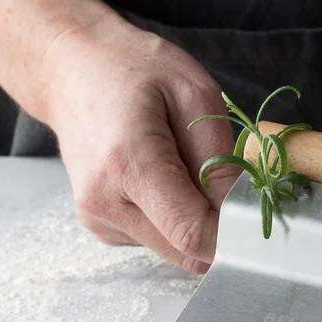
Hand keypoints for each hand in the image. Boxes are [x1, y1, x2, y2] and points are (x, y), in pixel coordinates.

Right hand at [43, 14, 236, 272]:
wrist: (70, 69)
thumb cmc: (135, 69)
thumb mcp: (195, 94)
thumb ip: (219, 160)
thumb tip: (238, 214)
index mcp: (129, 165)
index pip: (191, 234)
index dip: (232, 232)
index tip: (250, 208)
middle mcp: (105, 202)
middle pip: (185, 252)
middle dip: (215, 225)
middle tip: (217, 176)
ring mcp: (97, 217)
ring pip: (173, 248)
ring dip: (191, 219)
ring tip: (177, 164)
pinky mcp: (98, 224)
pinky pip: (155, 237)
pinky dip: (169, 215)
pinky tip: (156, 174)